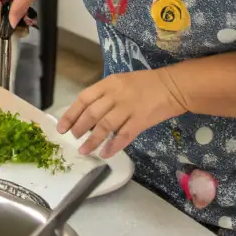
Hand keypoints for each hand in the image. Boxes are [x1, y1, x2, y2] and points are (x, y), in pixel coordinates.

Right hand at [0, 0, 60, 28]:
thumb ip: (18, 9)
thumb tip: (11, 22)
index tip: (8, 28)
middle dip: (6, 16)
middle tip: (19, 25)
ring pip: (1, 5)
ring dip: (12, 13)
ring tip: (24, 18)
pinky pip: (7, 2)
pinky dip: (15, 8)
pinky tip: (23, 12)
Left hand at [56, 67, 187, 156]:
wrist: (173, 86)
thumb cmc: (146, 83)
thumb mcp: (121, 82)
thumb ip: (105, 95)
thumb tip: (88, 114)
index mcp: (109, 83)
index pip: (83, 99)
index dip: (71, 114)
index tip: (62, 126)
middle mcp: (116, 95)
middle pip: (92, 114)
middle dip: (80, 128)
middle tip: (74, 138)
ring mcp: (128, 108)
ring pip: (105, 127)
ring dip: (92, 141)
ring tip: (84, 150)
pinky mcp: (141, 121)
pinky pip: (123, 136)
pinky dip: (113, 146)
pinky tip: (105, 153)